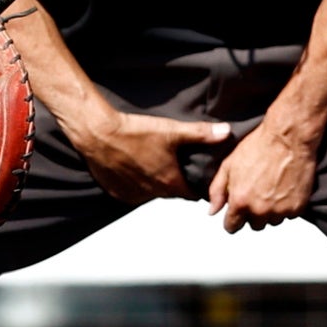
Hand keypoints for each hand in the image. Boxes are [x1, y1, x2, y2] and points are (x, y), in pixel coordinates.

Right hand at [56, 96, 235, 204]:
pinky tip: (133, 167)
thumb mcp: (171, 130)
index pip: (191, 194)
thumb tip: (227, 132)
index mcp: (170, 183)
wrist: (98, 134)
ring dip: (153, 183)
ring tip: (150, 163)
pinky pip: (133, 193)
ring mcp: (133, 195)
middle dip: (173, 182)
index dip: (194, 185)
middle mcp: (153, 194)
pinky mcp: (116, 193)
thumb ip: (201, 134)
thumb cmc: (136, 132)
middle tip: (171, 164)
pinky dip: (135, 184)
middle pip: (171, 193)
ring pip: (151, 193)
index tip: (193, 175)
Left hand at [206, 120, 321, 230]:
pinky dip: (287, 206)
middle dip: (253, 214)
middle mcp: (260, 210)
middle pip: (254, 225)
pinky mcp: (297, 208)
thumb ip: (217, 190)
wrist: (288, 138)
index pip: (232, 227)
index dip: (233, 220)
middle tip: (257, 194)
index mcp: (240, 201)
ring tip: (272, 189)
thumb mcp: (229, 165)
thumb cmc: (258, 147)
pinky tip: (284, 188)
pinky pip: (289, 215)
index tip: (236, 214)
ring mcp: (280, 210)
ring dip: (270, 211)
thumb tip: (212, 211)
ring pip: (272, 221)